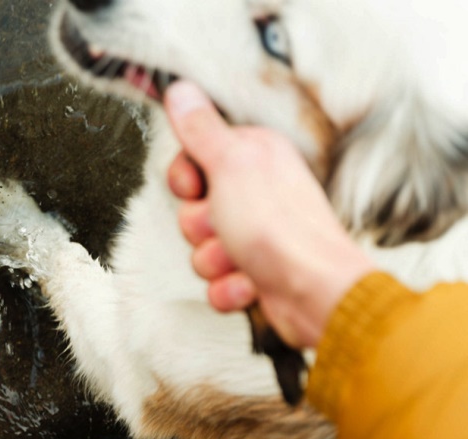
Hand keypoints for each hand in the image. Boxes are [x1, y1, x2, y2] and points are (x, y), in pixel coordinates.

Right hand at [163, 80, 374, 348]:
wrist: (313, 291)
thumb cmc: (283, 230)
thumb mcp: (232, 164)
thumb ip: (201, 129)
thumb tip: (181, 91)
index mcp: (253, 157)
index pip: (192, 161)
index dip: (185, 181)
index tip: (197, 188)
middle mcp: (255, 194)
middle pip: (192, 211)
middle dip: (201, 228)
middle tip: (225, 225)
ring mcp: (253, 236)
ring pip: (201, 251)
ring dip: (214, 262)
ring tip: (243, 259)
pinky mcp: (252, 272)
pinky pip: (215, 283)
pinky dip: (227, 288)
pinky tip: (250, 283)